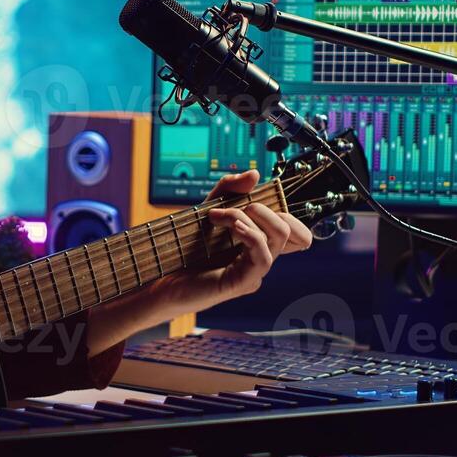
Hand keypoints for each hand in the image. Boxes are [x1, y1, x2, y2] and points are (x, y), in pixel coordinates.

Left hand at [166, 169, 314, 311]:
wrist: (162, 276)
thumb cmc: (185, 248)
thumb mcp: (207, 209)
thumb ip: (229, 190)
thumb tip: (254, 173)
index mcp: (257, 244)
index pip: (294, 231)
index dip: (285, 211)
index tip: (253, 200)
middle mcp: (260, 258)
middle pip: (291, 231)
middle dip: (267, 208)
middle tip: (237, 205)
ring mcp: (254, 272)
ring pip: (279, 237)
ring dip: (251, 216)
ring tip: (220, 215)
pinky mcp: (243, 283)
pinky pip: (263, 256)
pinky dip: (250, 234)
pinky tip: (232, 226)